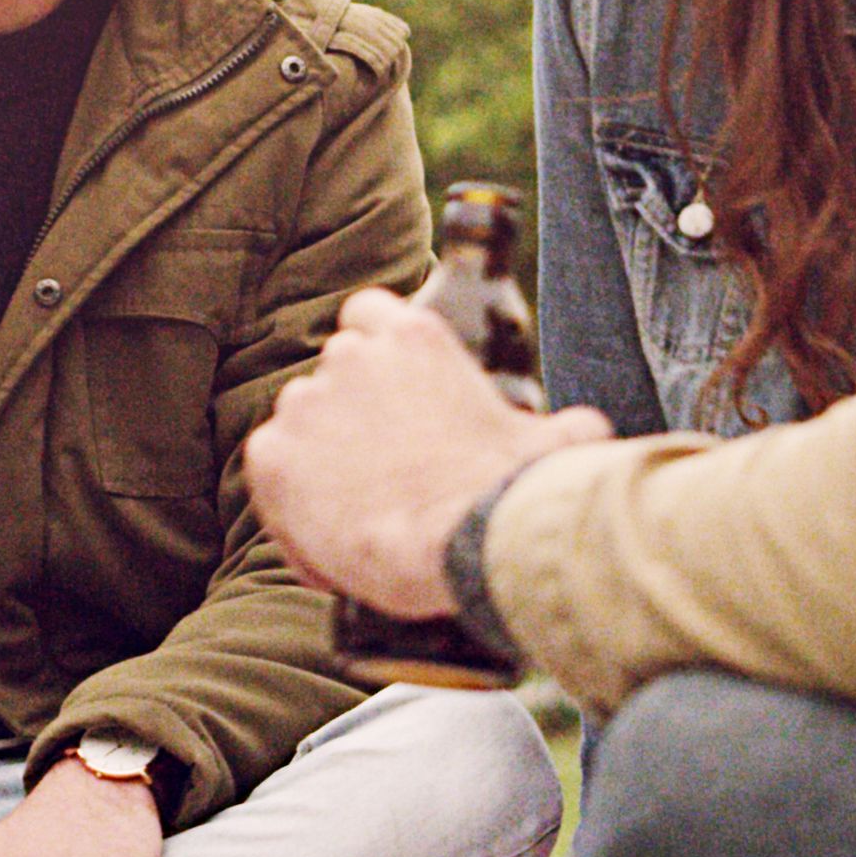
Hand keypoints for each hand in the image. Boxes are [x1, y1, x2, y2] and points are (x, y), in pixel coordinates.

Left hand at [242, 284, 605, 621]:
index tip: (388, 391)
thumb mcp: (555, 443)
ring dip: (319, 454)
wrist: (466, 543)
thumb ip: (562, 425)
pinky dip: (288, 499)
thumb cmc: (514, 491)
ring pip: (299, 420)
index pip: (369, 312)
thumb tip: (587, 432)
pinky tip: (327, 535)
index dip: (374, 351)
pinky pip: (268, 468)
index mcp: (415, 337)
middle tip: (381, 463)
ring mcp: (307, 403)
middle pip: (333, 369)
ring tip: (358, 508)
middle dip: (350, 410)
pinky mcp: (272, 455)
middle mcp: (352, 355)